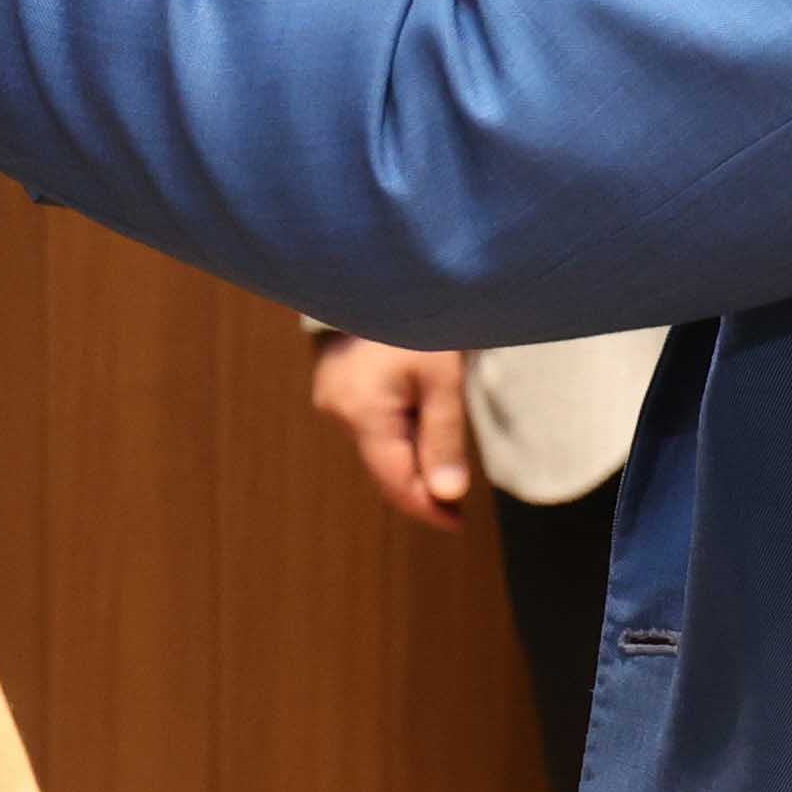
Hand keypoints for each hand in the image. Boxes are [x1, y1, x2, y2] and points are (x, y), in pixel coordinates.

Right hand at [311, 334, 476, 527]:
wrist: (377, 267)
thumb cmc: (417, 315)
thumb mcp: (441, 376)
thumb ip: (444, 438)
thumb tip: (447, 495)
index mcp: (362, 413)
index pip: (395, 482)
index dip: (427, 509)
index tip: (458, 523)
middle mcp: (338, 410)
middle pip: (383, 466)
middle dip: (421, 486)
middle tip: (460, 501)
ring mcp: (332, 395)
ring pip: (376, 445)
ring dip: (410, 458)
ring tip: (445, 463)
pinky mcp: (335, 382)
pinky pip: (369, 424)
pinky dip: (396, 435)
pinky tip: (420, 430)